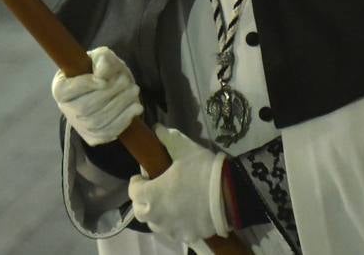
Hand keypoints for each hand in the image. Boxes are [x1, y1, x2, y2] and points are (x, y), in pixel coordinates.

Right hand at [51, 47, 143, 145]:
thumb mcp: (102, 57)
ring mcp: (79, 126)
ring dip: (120, 106)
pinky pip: (107, 133)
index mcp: (61, 88)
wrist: (112, 89)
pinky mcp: (93, 137)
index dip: (87, 85)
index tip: (105, 80)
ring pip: (98, 121)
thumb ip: (102, 59)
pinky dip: (124, 121)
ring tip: (134, 91)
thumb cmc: (103, 70)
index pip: (70, 90)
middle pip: (85, 107)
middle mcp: (66, 110)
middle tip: (127, 82)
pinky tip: (136, 108)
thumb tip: (102, 75)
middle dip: (110, 94)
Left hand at [127, 125, 227, 244]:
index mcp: (152, 194)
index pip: (133, 191)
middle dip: (142, 200)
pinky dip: (174, 223)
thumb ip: (167, 138)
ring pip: (155, 223)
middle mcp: (157, 215)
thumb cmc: (203, 170)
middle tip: (154, 189)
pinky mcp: (186, 236)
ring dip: (156, 213)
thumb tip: (157, 127)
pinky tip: (183, 214)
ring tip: (168, 202)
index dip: (137, 181)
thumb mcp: (184, 149)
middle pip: (140, 211)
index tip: (146, 174)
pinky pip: (173, 231)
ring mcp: (171, 228)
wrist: (230, 194)